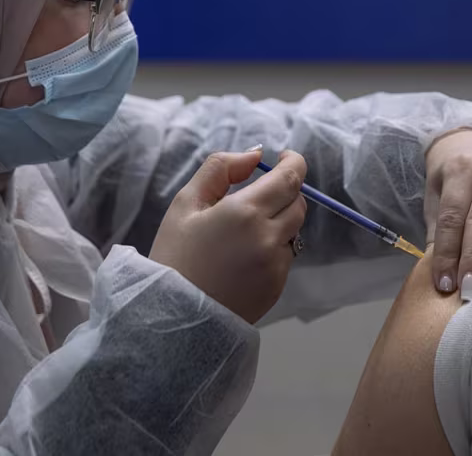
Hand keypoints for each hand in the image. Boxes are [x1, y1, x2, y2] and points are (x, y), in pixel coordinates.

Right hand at [151, 148, 307, 323]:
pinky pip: (285, 256)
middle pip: (297, 202)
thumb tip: (254, 155)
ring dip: (279, 220)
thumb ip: (221, 169)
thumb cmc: (175, 256)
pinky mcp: (277, 286)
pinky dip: (273, 248)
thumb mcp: (186, 203)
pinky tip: (243, 257)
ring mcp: (276, 265)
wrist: (173, 316)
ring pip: (294, 229)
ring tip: (243, 231)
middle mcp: (269, 237)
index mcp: (246, 212)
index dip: (294, 162)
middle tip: (257, 194)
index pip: (290, 177)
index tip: (285, 157)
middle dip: (284, 191)